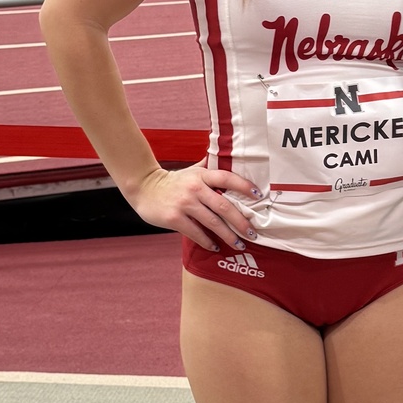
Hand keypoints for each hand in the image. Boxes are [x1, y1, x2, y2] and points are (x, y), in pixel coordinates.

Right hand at [127, 164, 260, 252]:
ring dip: (228, 236)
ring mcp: (184, 204)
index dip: (243, 186)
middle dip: (241, 222)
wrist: (144, 188)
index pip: (227, 178)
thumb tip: (228, 156)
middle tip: (253, 233)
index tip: (258, 195)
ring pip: (213, 223)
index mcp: (201, 176)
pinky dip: (208, 241)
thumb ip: (208, 167)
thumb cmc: (172, 181)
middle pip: (224, 206)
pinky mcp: (174, 218)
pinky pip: (196, 233)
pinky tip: (215, 247)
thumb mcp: (191, 171)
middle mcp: (195, 188)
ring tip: (239, 244)